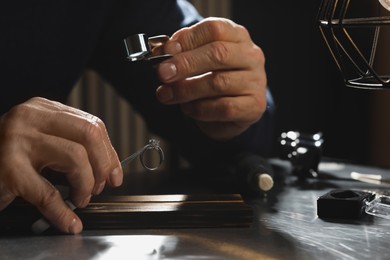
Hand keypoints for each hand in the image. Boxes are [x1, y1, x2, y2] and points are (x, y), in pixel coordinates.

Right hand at [0, 97, 121, 233]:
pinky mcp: (8, 169)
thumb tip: (108, 168)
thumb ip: (71, 145)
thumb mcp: (41, 140)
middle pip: (89, 134)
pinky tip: (69, 220)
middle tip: (100, 187)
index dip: (109, 153)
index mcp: (43, 109)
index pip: (91, 125)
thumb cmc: (7, 156)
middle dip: (103, 165)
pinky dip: (63, 211)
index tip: (115, 174)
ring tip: (80, 198)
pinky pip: (47, 192)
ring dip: (86, 184)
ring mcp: (18, 141)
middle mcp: (31, 118)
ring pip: (75, 157)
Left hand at [155, 17, 266, 139]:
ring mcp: (255, 82)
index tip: (166, 51)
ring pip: (219, 83)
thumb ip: (182, 53)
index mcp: (237, 37)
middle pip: (218, 53)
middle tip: (163, 73)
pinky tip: (188, 109)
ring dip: (187, 90)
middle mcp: (251, 56)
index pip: (214, 29)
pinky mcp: (254, 106)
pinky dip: (200, 109)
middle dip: (185, 64)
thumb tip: (162, 52)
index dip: (188, 39)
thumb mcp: (197, 60)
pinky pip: (224, 108)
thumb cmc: (213, 79)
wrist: (232, 112)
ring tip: (167, 95)